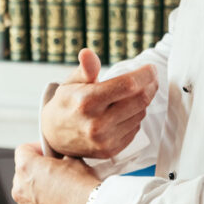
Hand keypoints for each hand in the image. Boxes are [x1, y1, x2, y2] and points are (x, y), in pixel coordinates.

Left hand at [12, 143, 97, 203]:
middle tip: (56, 170)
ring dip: (39, 190)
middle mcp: (20, 189)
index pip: (23, 150)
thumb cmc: (81, 185)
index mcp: (26, 168)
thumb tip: (61, 158)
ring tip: (60, 190)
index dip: (37, 148)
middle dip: (37, 170)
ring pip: (27, 194)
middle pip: (23, 173)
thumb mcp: (72, 159)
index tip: (47, 152)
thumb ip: (59, 156)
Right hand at [41, 48, 157, 159]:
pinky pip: (136, 129)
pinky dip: (135, 117)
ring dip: (142, 101)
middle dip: (150, 85)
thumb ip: (85, 68)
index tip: (151, 68)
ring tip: (134, 93)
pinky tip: (125, 111)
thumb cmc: (66, 103)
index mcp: (87, 102)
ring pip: (141, 114)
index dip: (145, 74)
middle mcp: (97, 124)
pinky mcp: (111, 150)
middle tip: (150, 78)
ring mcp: (105, 140)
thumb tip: (88, 53)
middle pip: (140, 100)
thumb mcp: (71, 82)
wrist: (52, 136)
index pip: (128, 85)